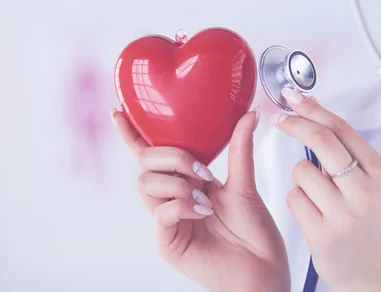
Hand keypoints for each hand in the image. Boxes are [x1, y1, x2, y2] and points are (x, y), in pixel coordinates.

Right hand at [111, 107, 289, 291]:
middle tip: (202, 171)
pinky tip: (203, 212)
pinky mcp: (167, 241)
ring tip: (205, 198)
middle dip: (171, 156)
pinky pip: (160, 212)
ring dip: (177, 183)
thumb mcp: (245, 184)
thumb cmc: (254, 232)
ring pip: (146, 183)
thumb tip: (248, 114)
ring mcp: (167, 220)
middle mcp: (172, 198)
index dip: (132, 134)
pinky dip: (182, 205)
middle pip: (145, 162)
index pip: (152, 155)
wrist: (263, 267)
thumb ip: (239, 149)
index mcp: (186, 182)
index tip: (118, 111)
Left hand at [272, 88, 380, 291]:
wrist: (377, 274)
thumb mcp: (371, 184)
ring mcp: (344, 214)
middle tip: (280, 120)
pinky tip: (314, 215)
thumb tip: (313, 112)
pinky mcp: (324, 234)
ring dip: (301, 179)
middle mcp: (366, 191)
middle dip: (295, 124)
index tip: (294, 98)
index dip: (313, 109)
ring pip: (301, 171)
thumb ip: (346, 152)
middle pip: (321, 141)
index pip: (341, 128)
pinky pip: (294, 199)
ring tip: (318, 197)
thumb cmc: (370, 225)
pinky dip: (298, 202)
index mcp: (380, 172)